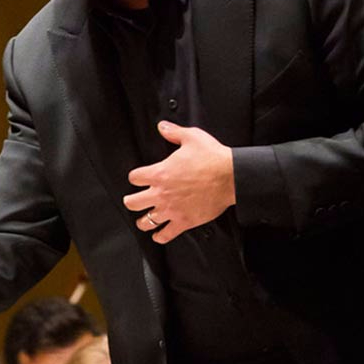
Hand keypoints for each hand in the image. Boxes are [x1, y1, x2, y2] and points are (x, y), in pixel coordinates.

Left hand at [123, 121, 234, 243]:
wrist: (232, 176)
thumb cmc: (213, 158)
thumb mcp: (192, 137)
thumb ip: (174, 132)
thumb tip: (163, 126)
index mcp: (159, 173)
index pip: (134, 178)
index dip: (135, 177)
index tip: (138, 178)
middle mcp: (161, 194)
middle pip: (132, 202)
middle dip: (131, 201)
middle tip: (133, 200)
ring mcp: (171, 209)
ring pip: (145, 222)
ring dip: (142, 221)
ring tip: (143, 220)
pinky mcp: (184, 222)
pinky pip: (166, 235)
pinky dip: (159, 236)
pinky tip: (158, 235)